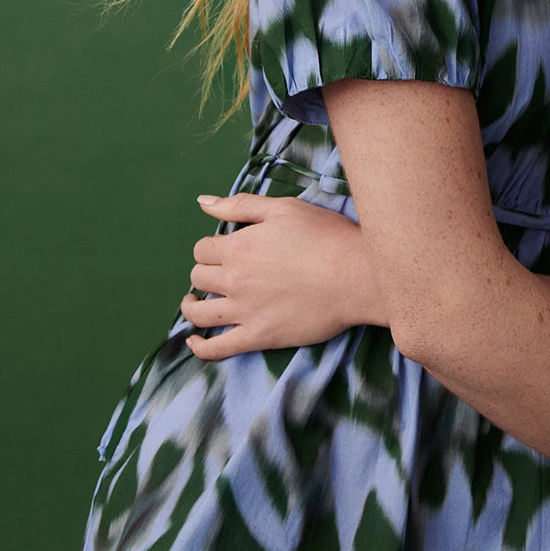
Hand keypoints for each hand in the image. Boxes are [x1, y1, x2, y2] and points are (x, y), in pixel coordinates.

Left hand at [180, 192, 387, 360]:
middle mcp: (234, 280)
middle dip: (205, 273)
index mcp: (238, 247)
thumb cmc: (326, 237)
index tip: (226, 251)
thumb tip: (203, 202)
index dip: (211, 248)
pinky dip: (200, 347)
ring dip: (192, 307)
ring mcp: (244, 311)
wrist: (357, 276)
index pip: (203, 249)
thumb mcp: (284, 209)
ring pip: (199, 313)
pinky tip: (194, 342)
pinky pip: (218, 348)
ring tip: (195, 303)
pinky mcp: (259, 337)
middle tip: (220, 274)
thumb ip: (241, 205)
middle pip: (199, 278)